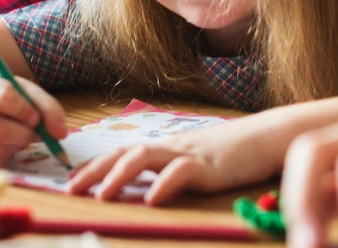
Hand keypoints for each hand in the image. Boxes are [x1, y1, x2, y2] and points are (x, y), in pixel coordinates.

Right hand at [0, 73, 66, 170]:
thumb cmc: (7, 99)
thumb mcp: (27, 93)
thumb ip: (48, 108)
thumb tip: (59, 134)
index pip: (1, 97)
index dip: (22, 110)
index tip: (35, 118)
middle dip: (21, 135)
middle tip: (33, 134)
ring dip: (14, 147)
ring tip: (19, 137)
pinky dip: (4, 158)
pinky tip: (7, 146)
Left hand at [65, 117, 280, 204]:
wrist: (268, 137)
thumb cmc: (234, 153)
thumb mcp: (196, 163)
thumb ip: (171, 173)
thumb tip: (147, 191)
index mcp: (166, 147)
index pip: (122, 152)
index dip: (94, 166)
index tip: (70, 181)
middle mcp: (171, 146)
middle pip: (123, 152)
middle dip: (93, 171)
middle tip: (69, 190)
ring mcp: (189, 153)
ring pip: (144, 157)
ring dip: (118, 175)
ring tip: (100, 195)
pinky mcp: (209, 165)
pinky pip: (181, 172)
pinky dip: (163, 185)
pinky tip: (151, 200)